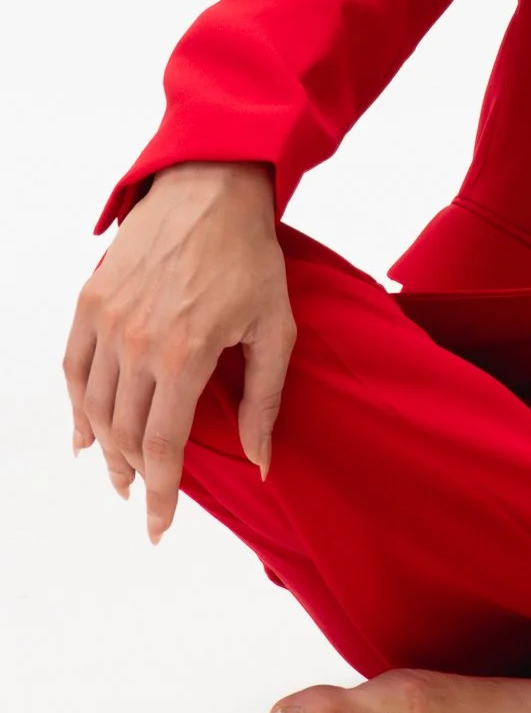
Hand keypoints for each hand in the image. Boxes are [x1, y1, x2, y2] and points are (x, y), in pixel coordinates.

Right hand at [64, 161, 293, 544]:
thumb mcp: (275, 329)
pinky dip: (75, 406)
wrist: (211, 189)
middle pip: (123, 433)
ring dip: (103, 448)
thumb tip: (259, 462)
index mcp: (185, 354)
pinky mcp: (90, 300)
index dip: (159, 493)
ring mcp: (108, 320)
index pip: (162, 446)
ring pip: (93, 406)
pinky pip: (73, 367)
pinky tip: (84, 432)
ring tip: (118, 471)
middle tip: (142, 496)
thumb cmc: (250, 257)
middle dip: (132, 475)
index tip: (159, 524)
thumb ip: (265, 400)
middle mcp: (137, 342)